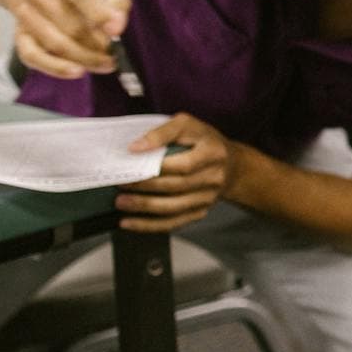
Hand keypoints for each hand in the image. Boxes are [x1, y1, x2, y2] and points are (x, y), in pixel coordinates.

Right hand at [11, 0, 128, 79]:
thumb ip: (116, 5)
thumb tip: (116, 28)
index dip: (99, 15)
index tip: (115, 31)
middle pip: (71, 26)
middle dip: (97, 45)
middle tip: (113, 54)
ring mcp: (26, 15)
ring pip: (56, 44)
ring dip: (84, 59)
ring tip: (104, 64)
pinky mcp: (20, 37)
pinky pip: (35, 57)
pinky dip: (57, 68)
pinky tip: (78, 71)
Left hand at [115, 113, 236, 232]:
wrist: (231, 165)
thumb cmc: (203, 141)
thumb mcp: (187, 125)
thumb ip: (162, 132)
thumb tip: (134, 148)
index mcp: (213, 153)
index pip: (184, 165)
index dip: (157, 167)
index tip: (130, 164)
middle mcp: (214, 178)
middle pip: (176, 187)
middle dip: (145, 187)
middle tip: (119, 185)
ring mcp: (208, 198)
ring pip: (173, 208)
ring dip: (144, 208)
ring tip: (120, 203)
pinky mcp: (200, 212)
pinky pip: (173, 223)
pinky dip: (149, 225)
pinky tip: (128, 223)